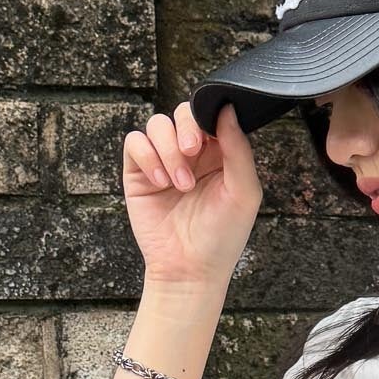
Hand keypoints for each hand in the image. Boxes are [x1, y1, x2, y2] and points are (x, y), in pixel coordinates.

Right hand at [121, 99, 261, 292]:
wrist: (190, 270)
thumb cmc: (222, 237)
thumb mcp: (243, 192)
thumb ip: (239, 149)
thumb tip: (227, 108)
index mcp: (221, 153)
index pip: (211, 115)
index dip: (209, 117)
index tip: (210, 136)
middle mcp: (192, 154)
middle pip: (182, 112)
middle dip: (186, 128)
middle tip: (191, 151)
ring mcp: (164, 161)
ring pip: (158, 124)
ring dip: (167, 150)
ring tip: (180, 184)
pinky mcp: (139, 173)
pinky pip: (135, 143)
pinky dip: (147, 156)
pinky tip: (160, 182)